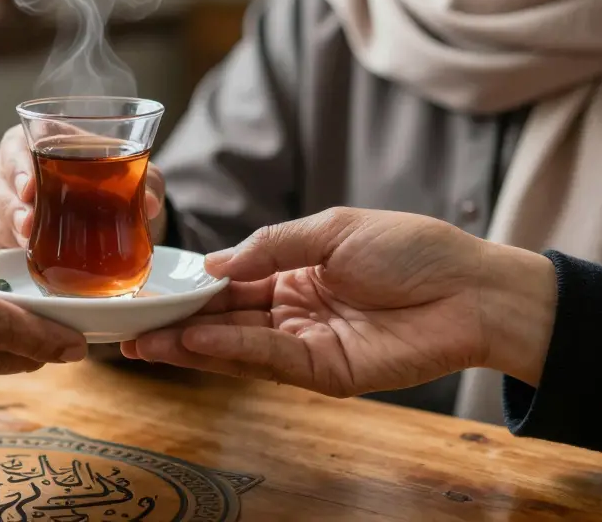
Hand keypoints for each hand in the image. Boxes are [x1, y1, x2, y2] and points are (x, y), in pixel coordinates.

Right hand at [0, 125, 167, 251]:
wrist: (114, 212)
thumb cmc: (115, 180)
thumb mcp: (138, 175)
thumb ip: (145, 182)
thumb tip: (149, 204)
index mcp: (38, 137)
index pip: (18, 145)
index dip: (19, 165)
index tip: (30, 187)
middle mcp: (12, 167)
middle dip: (11, 205)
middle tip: (29, 224)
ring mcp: (2, 200)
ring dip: (5, 228)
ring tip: (26, 242)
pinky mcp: (1, 231)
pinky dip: (1, 249)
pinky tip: (19, 258)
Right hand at [121, 207, 557, 395]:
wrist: (473, 287)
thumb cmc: (413, 248)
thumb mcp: (331, 229)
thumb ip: (270, 247)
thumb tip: (211, 264)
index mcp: (296, 272)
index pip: (231, 284)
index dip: (191, 290)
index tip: (150, 294)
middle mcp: (294, 311)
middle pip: (225, 322)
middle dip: (177, 326)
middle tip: (127, 330)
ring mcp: (308, 345)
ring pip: (237, 347)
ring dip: (190, 346)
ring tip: (144, 343)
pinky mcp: (327, 373)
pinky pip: (269, 360)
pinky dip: (230, 352)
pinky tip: (196, 342)